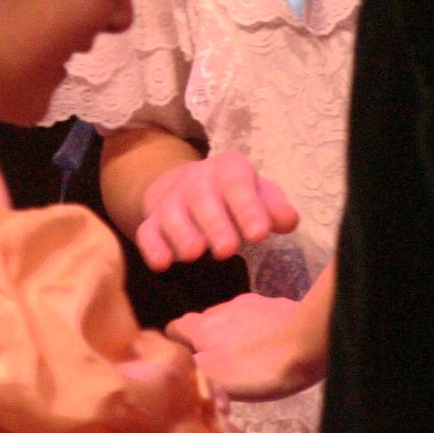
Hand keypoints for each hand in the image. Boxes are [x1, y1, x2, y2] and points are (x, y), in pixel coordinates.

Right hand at [135, 150, 297, 271]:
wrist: (189, 187)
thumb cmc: (235, 197)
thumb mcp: (259, 194)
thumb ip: (274, 208)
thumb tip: (287, 221)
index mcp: (228, 169)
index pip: (237, 183)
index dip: (248, 208)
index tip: (260, 234)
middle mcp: (196, 180)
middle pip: (202, 198)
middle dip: (214, 224)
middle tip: (228, 250)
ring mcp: (170, 201)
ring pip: (172, 214)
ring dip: (182, 234)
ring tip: (194, 254)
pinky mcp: (151, 223)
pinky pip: (147, 233)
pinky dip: (152, 248)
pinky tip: (162, 263)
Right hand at [169, 291, 325, 399]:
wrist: (308, 342)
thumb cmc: (256, 366)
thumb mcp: (212, 376)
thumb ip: (188, 367)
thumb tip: (171, 362)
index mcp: (201, 326)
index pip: (173, 327)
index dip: (175, 345)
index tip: (184, 364)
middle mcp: (221, 309)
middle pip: (203, 324)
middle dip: (205, 342)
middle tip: (217, 369)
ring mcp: (250, 304)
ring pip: (230, 320)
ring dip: (231, 336)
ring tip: (245, 361)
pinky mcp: (275, 306)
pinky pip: (257, 319)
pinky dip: (256, 332)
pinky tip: (269, 348)